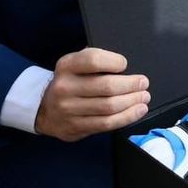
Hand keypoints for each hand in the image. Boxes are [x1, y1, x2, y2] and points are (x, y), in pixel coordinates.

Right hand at [34, 48, 149, 141]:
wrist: (44, 108)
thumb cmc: (71, 81)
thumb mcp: (76, 64)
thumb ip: (96, 60)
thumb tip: (125, 65)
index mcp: (66, 66)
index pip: (94, 60)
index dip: (114, 61)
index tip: (125, 64)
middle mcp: (64, 87)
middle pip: (106, 86)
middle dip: (131, 85)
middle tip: (143, 83)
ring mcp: (68, 109)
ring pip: (109, 107)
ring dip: (132, 101)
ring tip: (144, 97)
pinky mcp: (75, 127)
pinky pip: (106, 123)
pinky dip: (127, 117)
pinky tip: (137, 110)